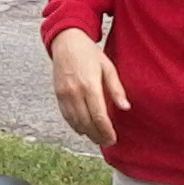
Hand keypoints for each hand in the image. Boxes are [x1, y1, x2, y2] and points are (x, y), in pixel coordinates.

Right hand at [50, 27, 129, 146]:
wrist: (66, 42)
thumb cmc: (90, 53)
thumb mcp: (108, 67)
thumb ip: (116, 89)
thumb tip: (125, 107)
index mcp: (90, 85)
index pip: (99, 116)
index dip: (106, 131)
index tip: (113, 139)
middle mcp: (75, 92)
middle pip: (87, 123)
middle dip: (98, 136)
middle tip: (107, 142)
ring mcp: (64, 95)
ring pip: (75, 122)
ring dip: (87, 133)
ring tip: (98, 138)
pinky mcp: (58, 95)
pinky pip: (66, 116)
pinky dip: (75, 126)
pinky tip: (84, 129)